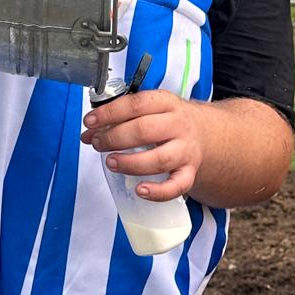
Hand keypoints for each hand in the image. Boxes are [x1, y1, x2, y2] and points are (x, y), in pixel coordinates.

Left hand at [81, 89, 200, 201]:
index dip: (110, 113)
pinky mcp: (189, 172)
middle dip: (115, 138)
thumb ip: (120, 118)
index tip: (90, 122)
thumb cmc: (168, 121)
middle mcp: (178, 125)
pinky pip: (177, 186)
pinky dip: (158, 192)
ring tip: (111, 163)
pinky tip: (140, 190)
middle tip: (98, 143)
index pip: (136, 104)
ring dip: (131, 163)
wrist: (206, 134)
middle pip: (145, 130)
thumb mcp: (150, 109)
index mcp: (166, 103)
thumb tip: (89, 133)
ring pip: (159, 159)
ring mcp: (186, 150)